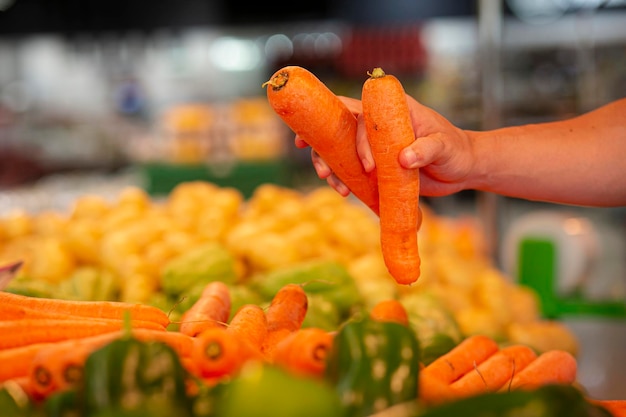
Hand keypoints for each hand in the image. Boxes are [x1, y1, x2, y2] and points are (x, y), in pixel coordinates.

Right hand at [295, 95, 474, 197]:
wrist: (461, 169)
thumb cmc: (456, 150)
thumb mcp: (445, 147)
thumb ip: (426, 149)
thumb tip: (404, 159)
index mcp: (393, 110)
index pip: (363, 114)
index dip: (358, 138)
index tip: (368, 165)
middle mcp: (378, 124)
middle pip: (340, 125)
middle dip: (325, 146)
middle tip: (325, 171)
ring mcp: (374, 144)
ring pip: (340, 147)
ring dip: (330, 165)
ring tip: (335, 186)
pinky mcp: (375, 163)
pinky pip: (351, 167)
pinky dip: (343, 178)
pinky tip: (344, 191)